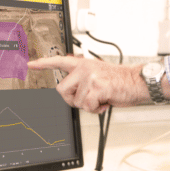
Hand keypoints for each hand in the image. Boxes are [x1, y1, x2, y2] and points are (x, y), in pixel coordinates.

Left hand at [28, 56, 158, 113]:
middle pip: (61, 90)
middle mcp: (84, 68)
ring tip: (101, 99)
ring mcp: (89, 76)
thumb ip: (84, 78)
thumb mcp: (100, 74)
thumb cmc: (122, 82)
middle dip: (72, 100)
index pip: (59, 61)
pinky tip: (105, 103)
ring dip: (88, 106)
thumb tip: (74, 91)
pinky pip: (86, 106)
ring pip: (75, 101)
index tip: (31, 64)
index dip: (43, 64)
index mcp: (84, 64)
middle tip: (87, 100)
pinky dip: (96, 109)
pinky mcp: (96, 87)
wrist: (139, 82)